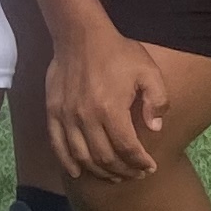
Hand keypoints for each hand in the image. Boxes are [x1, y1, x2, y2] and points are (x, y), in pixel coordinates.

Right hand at [46, 23, 167, 183]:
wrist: (80, 35)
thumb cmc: (117, 52)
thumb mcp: (148, 71)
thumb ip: (157, 100)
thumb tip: (155, 128)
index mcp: (111, 109)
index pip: (127, 148)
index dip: (140, 162)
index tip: (150, 167)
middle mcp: (87, 117)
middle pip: (105, 157)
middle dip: (123, 171)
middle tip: (135, 173)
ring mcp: (67, 116)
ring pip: (82, 156)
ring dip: (99, 171)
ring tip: (114, 175)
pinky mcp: (53, 112)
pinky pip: (58, 145)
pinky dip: (68, 162)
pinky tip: (78, 172)